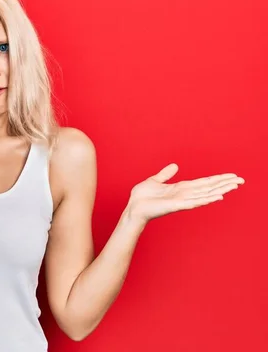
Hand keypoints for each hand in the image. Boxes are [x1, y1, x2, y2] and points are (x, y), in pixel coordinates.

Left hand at [127, 163, 244, 222]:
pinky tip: (218, 197)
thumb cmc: (142, 198)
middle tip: (241, 180)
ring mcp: (181, 201)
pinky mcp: (176, 206)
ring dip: (220, 190)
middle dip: (224, 184)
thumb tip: (175, 166)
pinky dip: (206, 199)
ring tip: (234, 186)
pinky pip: (194, 202)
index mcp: (180, 188)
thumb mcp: (155, 181)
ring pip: (205, 194)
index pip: (203, 182)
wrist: (133, 208)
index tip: (231, 176)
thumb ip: (165, 174)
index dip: (217, 179)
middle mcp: (184, 195)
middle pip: (208, 188)